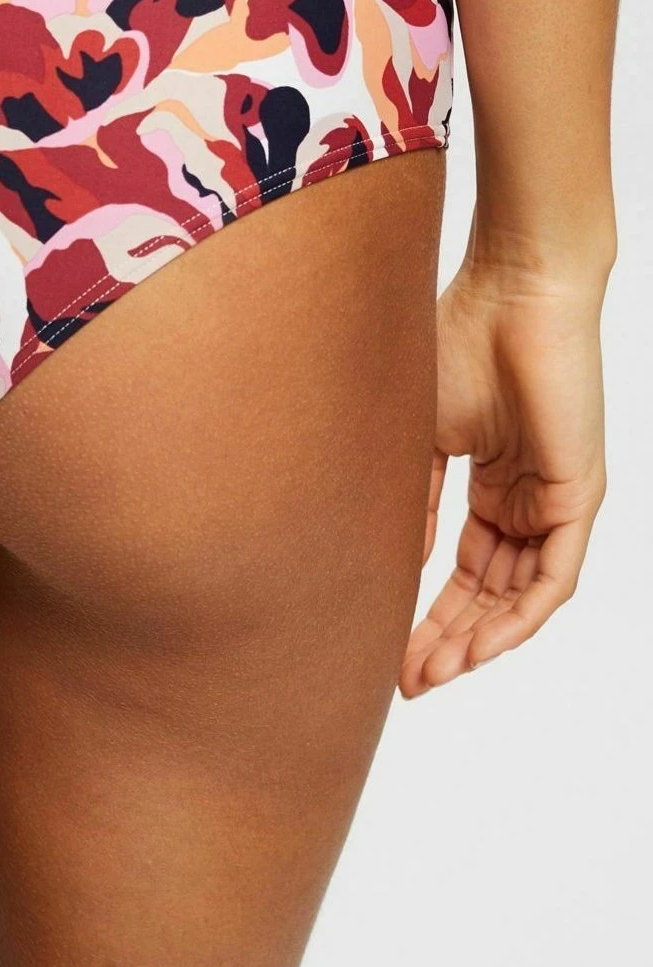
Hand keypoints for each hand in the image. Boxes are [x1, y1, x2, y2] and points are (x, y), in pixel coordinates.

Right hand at [400, 249, 607, 695]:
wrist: (515, 289)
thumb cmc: (461, 335)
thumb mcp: (421, 431)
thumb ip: (416, 498)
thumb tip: (399, 561)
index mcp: (491, 477)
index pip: (463, 564)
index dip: (427, 608)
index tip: (386, 646)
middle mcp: (526, 495)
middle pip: (489, 589)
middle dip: (448, 638)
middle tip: (406, 678)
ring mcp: (555, 498)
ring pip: (521, 594)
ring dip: (479, 639)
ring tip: (432, 671)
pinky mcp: (579, 495)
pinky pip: (554, 578)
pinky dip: (519, 617)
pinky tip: (481, 647)